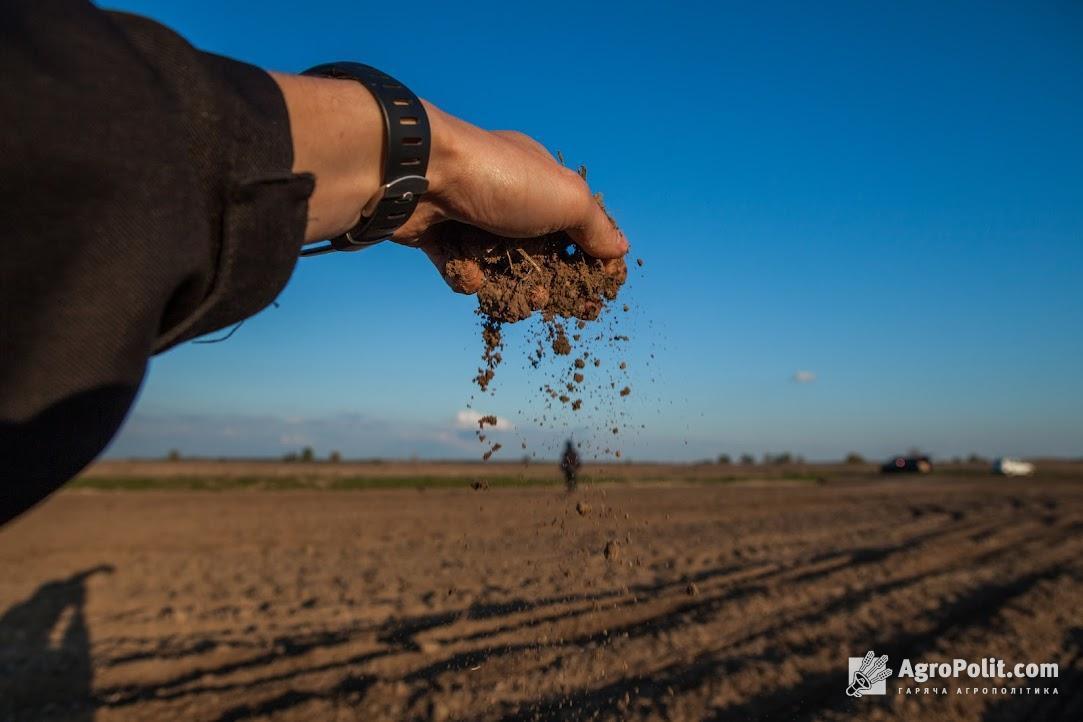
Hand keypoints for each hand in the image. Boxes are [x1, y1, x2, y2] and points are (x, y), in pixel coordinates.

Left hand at [273, 73, 626, 291]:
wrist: (418, 174)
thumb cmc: (499, 178)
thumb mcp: (566, 197)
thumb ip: (595, 226)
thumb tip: (621, 249)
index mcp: (541, 180)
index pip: (575, 225)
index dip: (589, 261)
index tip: (598, 293)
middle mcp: (507, 197)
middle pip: (539, 254)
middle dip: (551, 283)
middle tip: (557, 304)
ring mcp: (470, 218)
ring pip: (500, 269)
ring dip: (511, 288)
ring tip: (520, 299)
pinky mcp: (437, 238)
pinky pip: (461, 271)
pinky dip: (466, 275)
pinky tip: (466, 268)